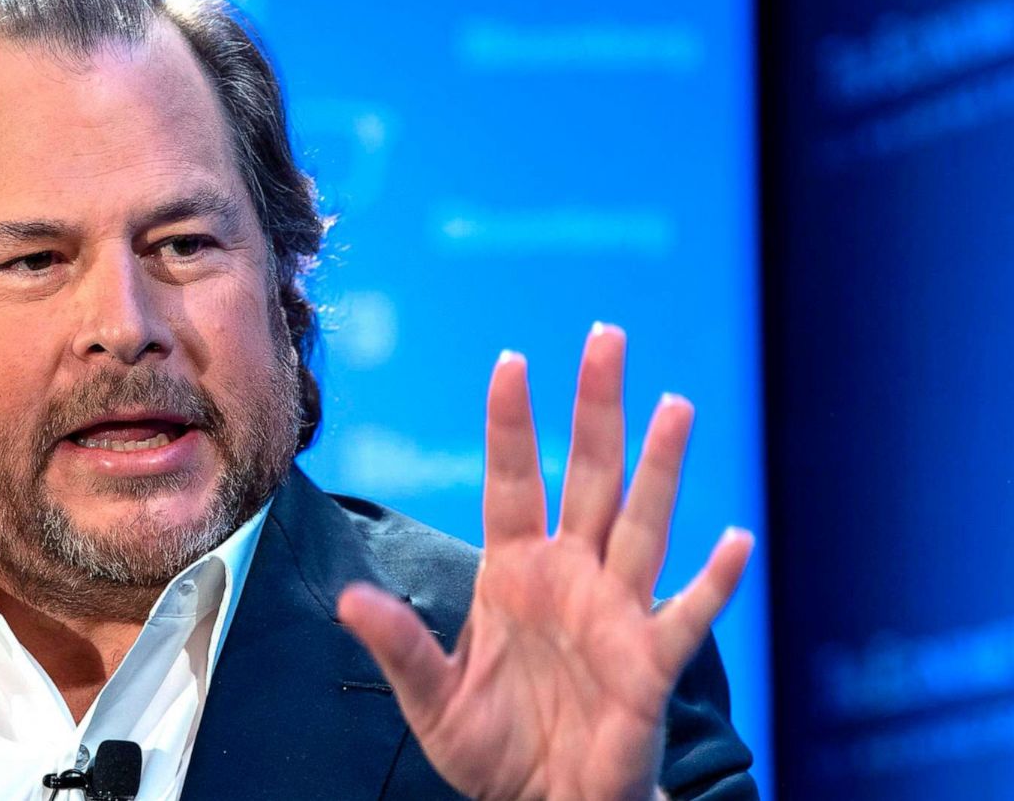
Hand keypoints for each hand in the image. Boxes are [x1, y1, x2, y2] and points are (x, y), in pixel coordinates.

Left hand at [336, 323, 752, 800]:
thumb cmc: (490, 749)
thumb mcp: (430, 697)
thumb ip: (398, 646)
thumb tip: (348, 601)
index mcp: (514, 573)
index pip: (513, 480)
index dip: (512, 424)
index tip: (512, 360)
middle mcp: (570, 577)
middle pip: (590, 477)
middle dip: (597, 408)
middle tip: (607, 335)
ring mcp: (615, 613)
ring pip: (643, 525)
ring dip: (660, 469)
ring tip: (675, 407)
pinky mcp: (650, 662)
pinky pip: (688, 615)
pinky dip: (714, 581)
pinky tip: (738, 540)